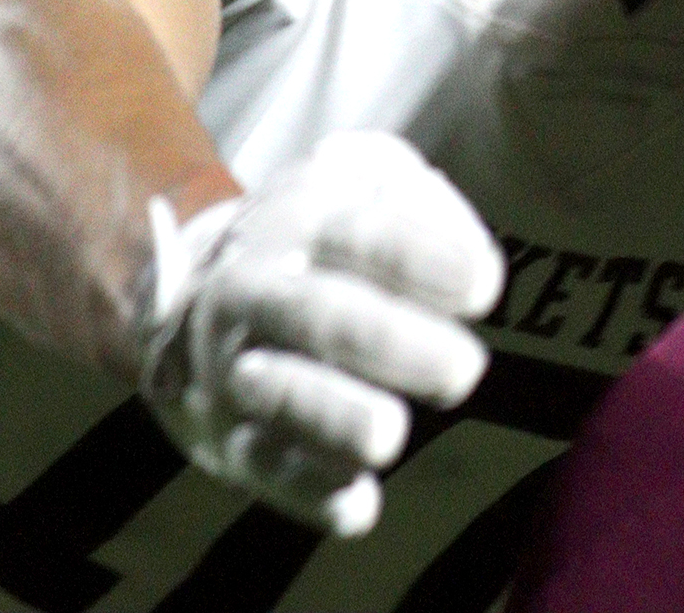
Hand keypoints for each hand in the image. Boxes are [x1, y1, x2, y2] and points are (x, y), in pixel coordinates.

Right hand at [135, 131, 504, 534]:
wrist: (200, 283)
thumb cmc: (325, 234)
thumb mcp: (365, 178)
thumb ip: (423, 200)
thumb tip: (479, 269)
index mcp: (301, 218)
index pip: (359, 233)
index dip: (419, 258)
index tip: (483, 287)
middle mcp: (258, 291)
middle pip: (318, 316)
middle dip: (388, 342)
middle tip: (464, 369)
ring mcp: (238, 366)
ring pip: (277, 395)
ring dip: (332, 418)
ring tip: (389, 434)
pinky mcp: (233, 436)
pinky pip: (264, 467)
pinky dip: (308, 490)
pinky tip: (357, 505)